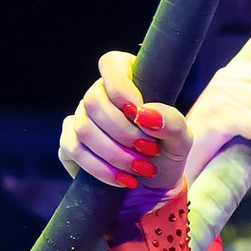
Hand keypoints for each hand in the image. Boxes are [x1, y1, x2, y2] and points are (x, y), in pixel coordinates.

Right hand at [58, 49, 186, 192]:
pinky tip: (123, 179)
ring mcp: (80, 118)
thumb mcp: (181, 139)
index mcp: (126, 81)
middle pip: (93, 101)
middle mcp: (98, 94)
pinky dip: (102, 169)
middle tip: (149, 150)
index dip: (120, 87)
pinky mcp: (69, 143)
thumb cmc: (166, 151)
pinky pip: (74, 150)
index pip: (111, 64)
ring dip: (116, 154)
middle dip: (124, 132)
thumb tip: (144, 114)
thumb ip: (171, 122)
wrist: (154, 185)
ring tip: (141, 168)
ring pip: (84, 128)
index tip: (139, 113)